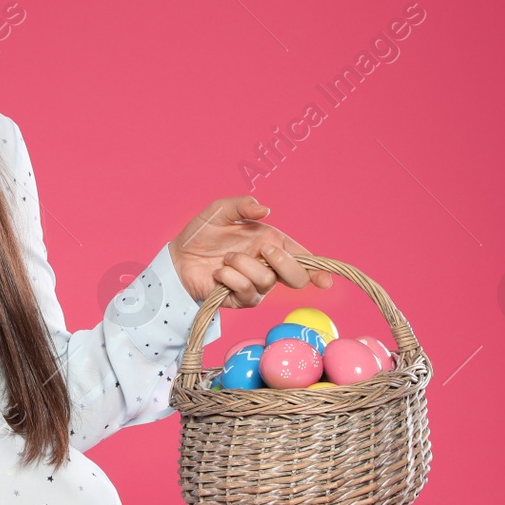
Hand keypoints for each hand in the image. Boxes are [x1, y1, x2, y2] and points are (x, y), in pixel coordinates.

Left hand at [167, 195, 332, 307]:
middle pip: (296, 277)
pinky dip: (230, 278)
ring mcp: (256, 285)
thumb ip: (242, 204)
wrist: (178, 257)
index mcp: (271, 243)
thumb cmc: (202, 233)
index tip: (326, 280)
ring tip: (226, 258)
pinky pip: (246, 291)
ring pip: (267, 281)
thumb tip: (265, 209)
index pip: (302, 258)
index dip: (318, 269)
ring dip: (243, 265)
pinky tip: (218, 273)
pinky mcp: (241, 299)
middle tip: (263, 250)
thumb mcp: (219, 211)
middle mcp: (269, 266)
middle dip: (284, 262)